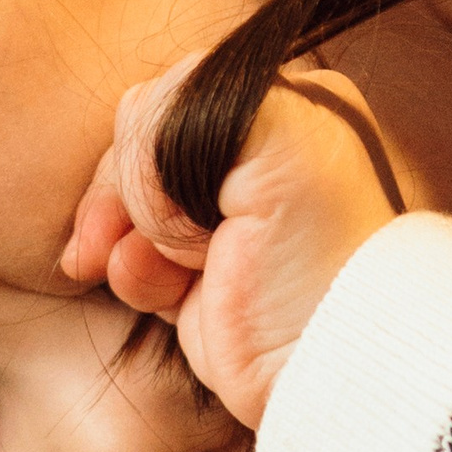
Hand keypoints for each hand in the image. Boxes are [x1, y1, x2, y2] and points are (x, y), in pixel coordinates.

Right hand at [63, 56, 399, 424]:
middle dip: (131, 189)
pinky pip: (125, 256)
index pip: (173, 91)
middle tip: (169, 233)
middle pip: (138, 145)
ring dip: (123, 232)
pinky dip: (130, 272)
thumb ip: (200, 101)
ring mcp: (216, 217)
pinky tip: (161, 291)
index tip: (168, 182)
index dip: (152, 137)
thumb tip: (139, 147)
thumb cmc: (319, 249)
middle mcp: (247, 158)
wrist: (328, 359)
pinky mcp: (191, 276)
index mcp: (279, 109)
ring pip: (122, 199)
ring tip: (165, 267)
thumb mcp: (281, 136)